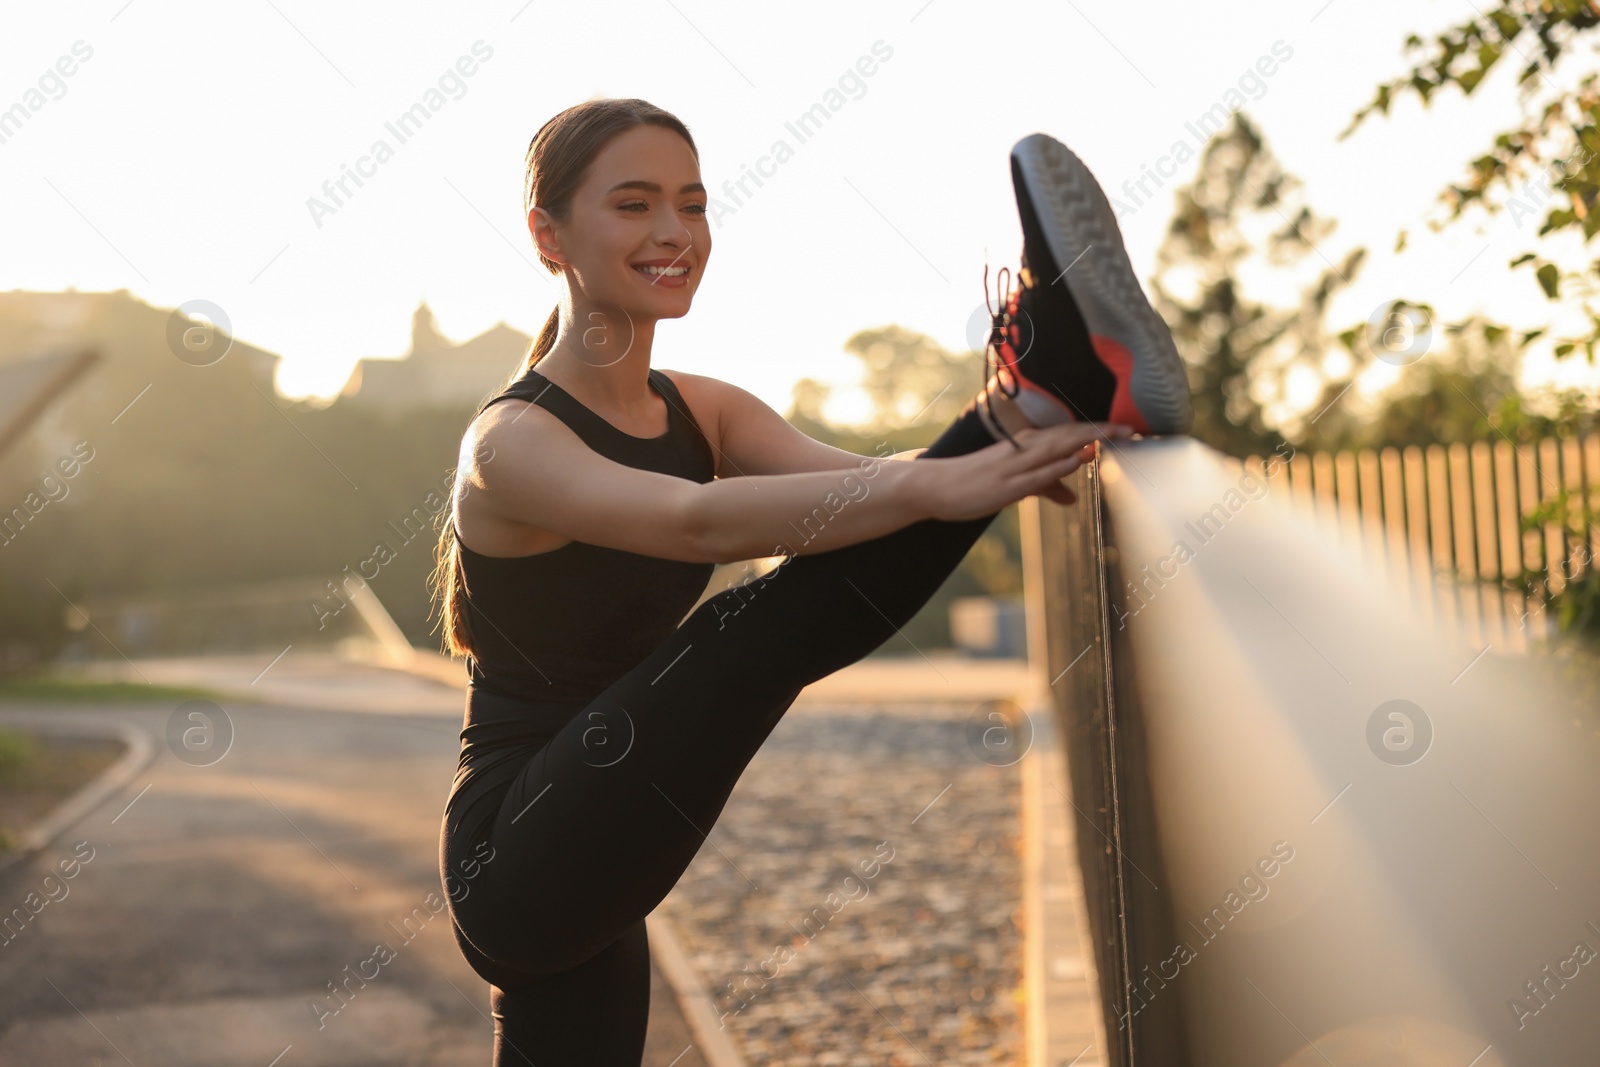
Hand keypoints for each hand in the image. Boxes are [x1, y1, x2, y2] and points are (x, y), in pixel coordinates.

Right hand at [914, 422, 1131, 520]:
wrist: (935, 487)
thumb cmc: (975, 483)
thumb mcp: (1016, 486)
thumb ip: (1046, 487)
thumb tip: (1072, 497)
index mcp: (1026, 446)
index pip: (1067, 434)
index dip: (1097, 430)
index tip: (1126, 429)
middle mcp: (1023, 451)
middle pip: (1067, 436)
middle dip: (1100, 432)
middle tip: (1132, 429)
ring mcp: (1014, 467)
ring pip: (1055, 450)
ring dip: (1084, 442)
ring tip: (1113, 436)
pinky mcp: (1005, 486)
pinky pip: (1035, 475)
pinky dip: (1058, 467)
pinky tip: (1076, 461)